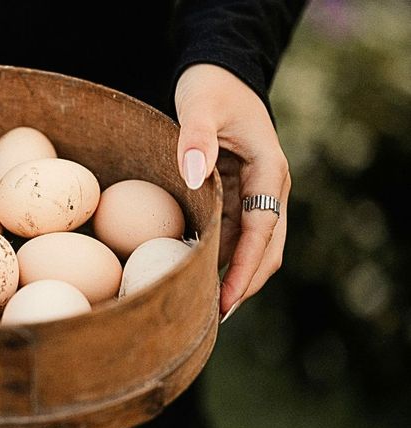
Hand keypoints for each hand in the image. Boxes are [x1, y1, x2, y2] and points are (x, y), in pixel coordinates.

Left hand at [174, 64, 290, 317]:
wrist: (219, 75)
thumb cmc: (211, 87)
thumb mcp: (199, 105)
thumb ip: (194, 137)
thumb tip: (193, 179)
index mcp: (270, 170)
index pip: (262, 230)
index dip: (245, 268)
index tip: (227, 299)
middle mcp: (270, 188)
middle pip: (266, 248)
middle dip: (244, 284)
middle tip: (212, 317)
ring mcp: (256, 194)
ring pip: (252, 246)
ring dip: (233, 276)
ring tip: (202, 307)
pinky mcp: (239, 196)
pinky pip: (234, 235)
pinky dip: (220, 258)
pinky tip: (195, 276)